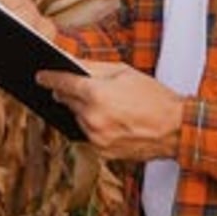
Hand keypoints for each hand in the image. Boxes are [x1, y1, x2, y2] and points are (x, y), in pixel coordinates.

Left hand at [36, 60, 183, 161]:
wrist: (176, 129)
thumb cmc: (154, 97)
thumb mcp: (124, 72)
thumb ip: (94, 67)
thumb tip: (72, 63)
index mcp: (96, 95)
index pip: (63, 84)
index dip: (49, 78)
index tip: (40, 76)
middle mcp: (92, 118)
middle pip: (68, 102)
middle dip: (70, 93)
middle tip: (83, 87)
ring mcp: (96, 138)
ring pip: (78, 119)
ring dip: (84, 110)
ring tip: (108, 104)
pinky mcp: (102, 153)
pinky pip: (89, 135)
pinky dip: (94, 125)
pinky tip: (112, 119)